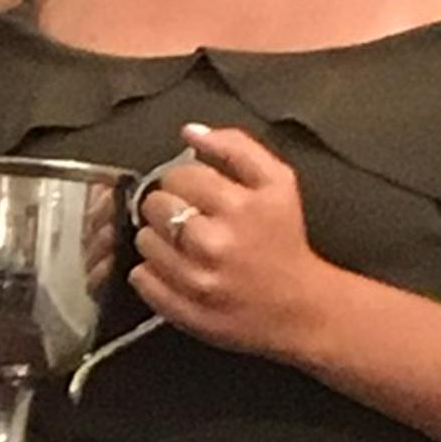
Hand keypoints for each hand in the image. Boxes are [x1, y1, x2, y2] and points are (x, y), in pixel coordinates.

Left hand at [130, 122, 340, 362]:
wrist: (300, 307)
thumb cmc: (285, 241)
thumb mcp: (278, 183)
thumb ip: (237, 148)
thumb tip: (191, 132)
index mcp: (240, 206)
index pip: (179, 175)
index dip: (185, 181)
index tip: (197, 193)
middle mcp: (216, 242)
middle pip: (156, 206)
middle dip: (168, 208)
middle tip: (190, 219)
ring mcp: (196, 280)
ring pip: (144, 241)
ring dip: (158, 239)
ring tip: (184, 246)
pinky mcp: (182, 309)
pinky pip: (140, 278)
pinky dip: (151, 272)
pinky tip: (176, 269)